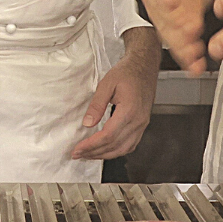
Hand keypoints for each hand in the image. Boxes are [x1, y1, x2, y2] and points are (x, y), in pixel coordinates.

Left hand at [71, 44, 157, 160]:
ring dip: (105, 155)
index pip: (108, 136)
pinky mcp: (142, 124)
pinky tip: (105, 150)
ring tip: (89, 155)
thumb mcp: (107, 84)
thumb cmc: (127, 72)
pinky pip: (130, 144)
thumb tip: (87, 123)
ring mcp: (142, 124)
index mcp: (129, 111)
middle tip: (78, 154)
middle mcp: (138, 121)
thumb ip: (96, 105)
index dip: (91, 145)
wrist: (144, 66)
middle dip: (94, 153)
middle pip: (115, 146)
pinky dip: (117, 151)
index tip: (77, 149)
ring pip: (124, 149)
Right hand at [140, 0, 215, 74]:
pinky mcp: (176, 31)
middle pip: (163, 13)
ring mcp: (166, 16)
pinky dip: (188, 57)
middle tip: (192, 30)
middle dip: (177, 24)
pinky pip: (179, 45)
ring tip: (195, 55)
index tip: (176, 1)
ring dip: (182, 45)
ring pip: (170, 32)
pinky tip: (198, 66)